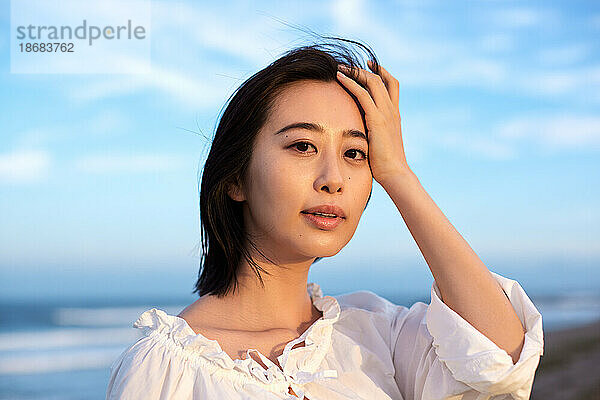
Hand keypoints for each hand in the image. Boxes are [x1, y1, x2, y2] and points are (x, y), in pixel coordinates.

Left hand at [336, 61, 410, 183]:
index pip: (392, 85)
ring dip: (355, 72)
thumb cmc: (385, 164)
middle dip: (364, 69)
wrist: (395, 173)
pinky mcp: (377, 119)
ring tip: (339, 68)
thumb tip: (360, 135)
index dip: (381, 72)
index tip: (369, 65)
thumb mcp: (380, 144)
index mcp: (395, 114)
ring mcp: (386, 113)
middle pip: (381, 79)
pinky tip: (339, 78)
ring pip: (372, 82)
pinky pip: (363, 94)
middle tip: (348, 65)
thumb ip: (373, 134)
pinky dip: (351, 82)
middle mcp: (392, 110)